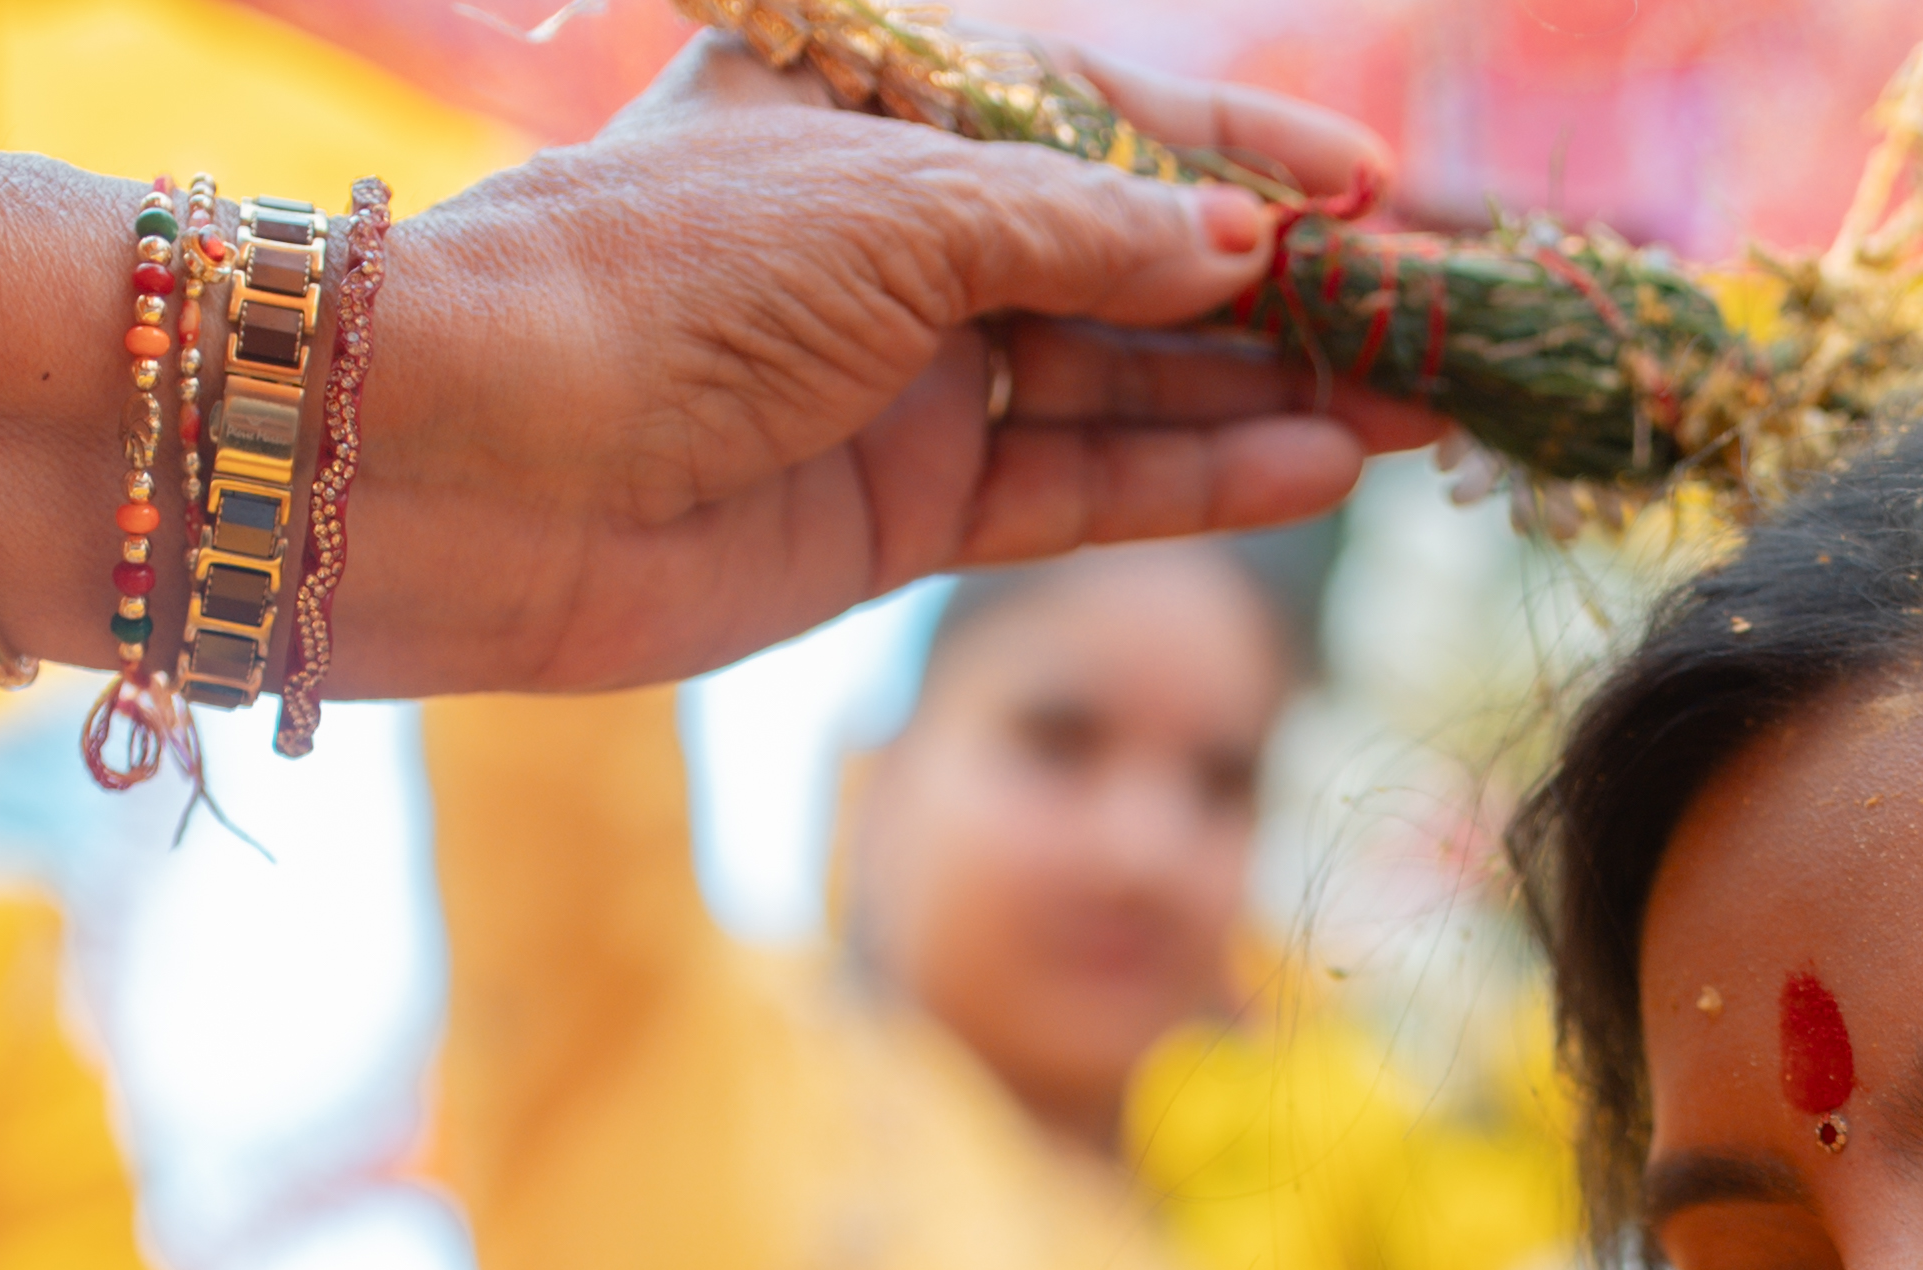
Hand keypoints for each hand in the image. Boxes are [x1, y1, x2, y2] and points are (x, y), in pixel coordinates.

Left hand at [348, 38, 1440, 696]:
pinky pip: (1085, 485)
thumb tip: (1240, 245)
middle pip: (1143, 261)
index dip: (1249, 154)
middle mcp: (907, 238)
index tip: (1387, 191)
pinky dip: (1197, 476)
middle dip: (1296, 290)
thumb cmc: (654, 280)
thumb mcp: (895, 214)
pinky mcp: (904, 512)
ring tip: (1427, 403)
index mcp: (885, 104)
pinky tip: (1316, 464)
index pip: (1111, 117)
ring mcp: (911, 380)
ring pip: (1134, 381)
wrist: (469, 466)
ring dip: (1277, 392)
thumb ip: (1082, 234)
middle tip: (1453, 315)